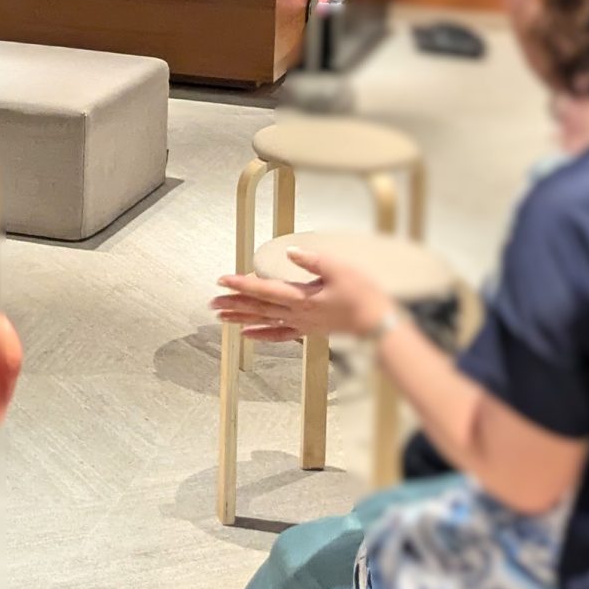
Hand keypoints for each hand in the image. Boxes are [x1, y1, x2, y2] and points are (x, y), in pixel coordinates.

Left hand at [211, 247, 389, 342]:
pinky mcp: (309, 330)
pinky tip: (248, 335)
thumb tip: (291, 253)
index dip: (241, 284)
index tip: (222, 279)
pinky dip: (261, 335)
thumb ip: (313, 261)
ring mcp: (301, 323)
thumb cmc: (362, 296)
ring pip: (264, 321)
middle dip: (234, 303)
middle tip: (212, 301)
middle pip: (258, 307)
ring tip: (221, 317)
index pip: (264, 289)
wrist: (377, 323)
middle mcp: (296, 313)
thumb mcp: (340, 270)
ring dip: (241, 318)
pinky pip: (279, 335)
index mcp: (301, 297)